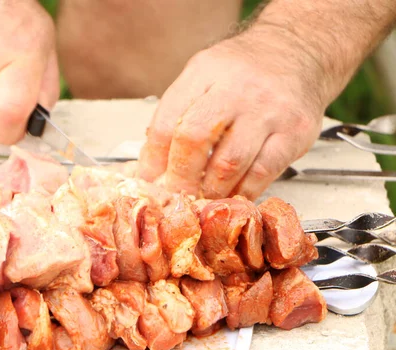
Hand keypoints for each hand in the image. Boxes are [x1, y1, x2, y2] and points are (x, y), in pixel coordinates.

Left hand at [137, 26, 326, 199]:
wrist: (300, 51)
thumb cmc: (245, 70)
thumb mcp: (205, 74)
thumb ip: (179, 112)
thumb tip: (154, 163)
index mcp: (205, 72)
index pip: (168, 120)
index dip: (153, 157)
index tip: (148, 179)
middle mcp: (237, 88)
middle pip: (195, 139)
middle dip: (180, 176)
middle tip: (175, 195)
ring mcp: (268, 111)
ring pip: (229, 162)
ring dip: (210, 190)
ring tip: (202, 198)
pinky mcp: (295, 133)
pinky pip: (262, 173)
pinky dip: (243, 192)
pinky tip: (233, 196)